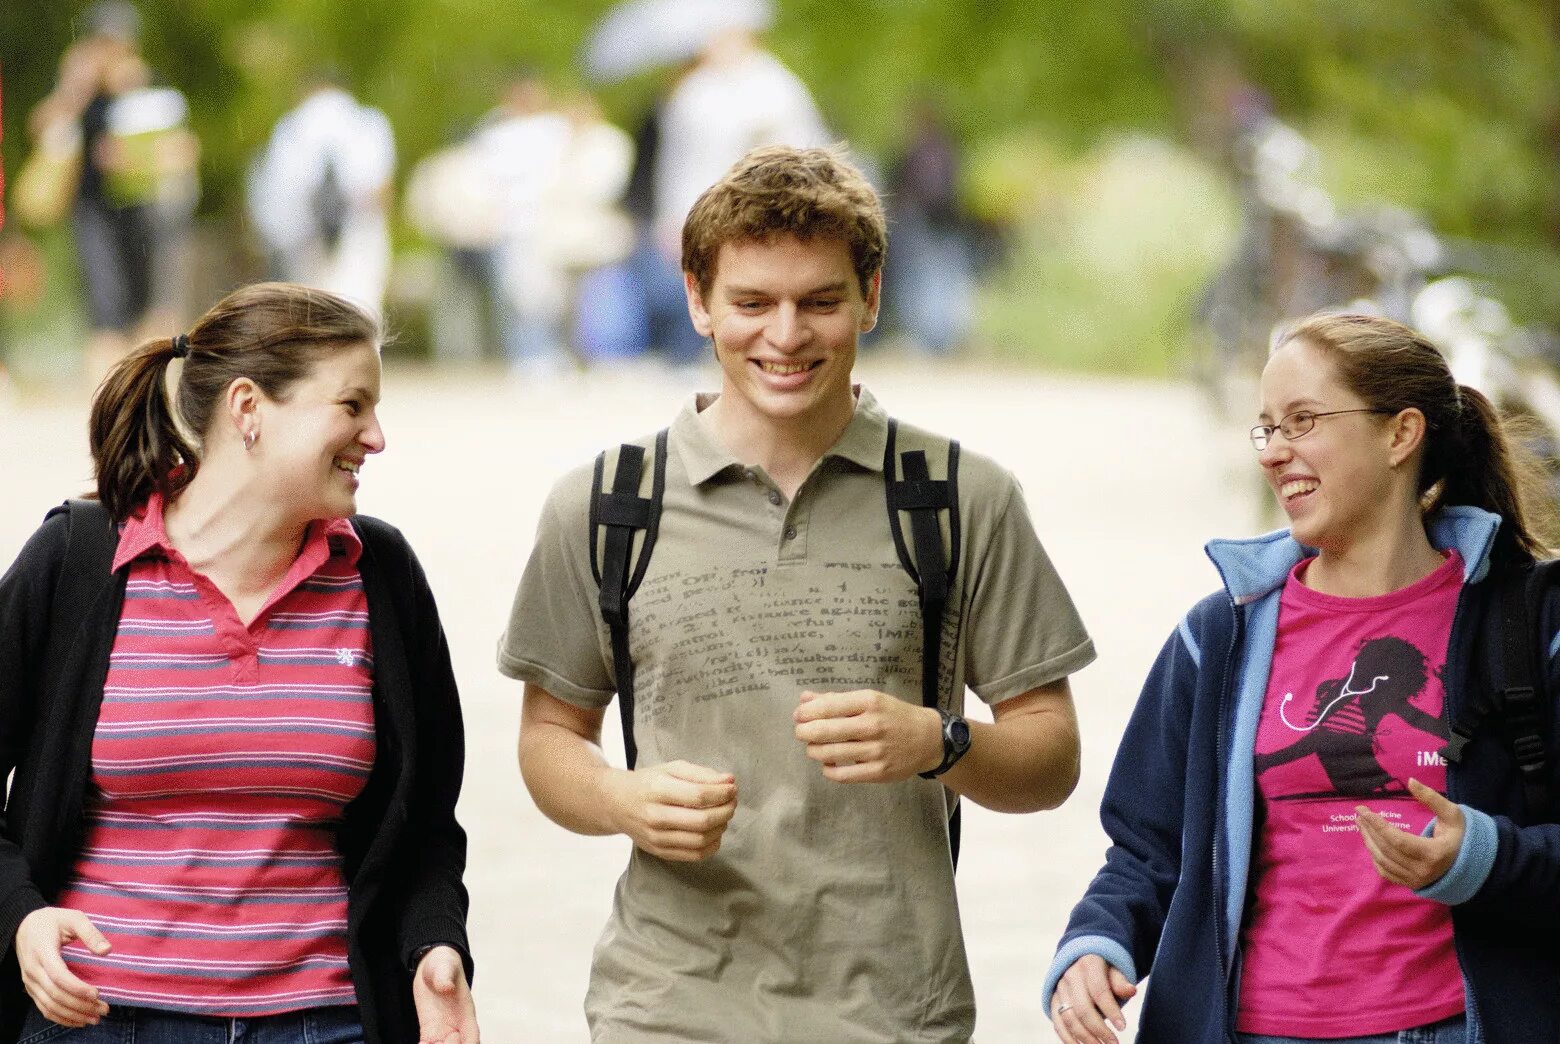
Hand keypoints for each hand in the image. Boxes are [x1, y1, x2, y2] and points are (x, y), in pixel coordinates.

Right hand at [15, 907, 110, 1027]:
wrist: (24, 926)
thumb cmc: (53, 921)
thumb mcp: (74, 918)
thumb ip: (90, 933)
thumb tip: (107, 951)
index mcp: (43, 952)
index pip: (58, 976)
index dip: (77, 987)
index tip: (97, 993)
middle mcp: (33, 971)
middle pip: (55, 995)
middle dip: (80, 1005)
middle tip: (104, 1009)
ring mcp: (30, 982)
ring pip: (49, 1005)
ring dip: (73, 1015)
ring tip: (95, 1018)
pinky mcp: (32, 988)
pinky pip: (44, 1008)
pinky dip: (60, 1017)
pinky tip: (78, 1021)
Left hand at [413, 945, 478, 1043]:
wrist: (432, 966)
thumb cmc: (444, 964)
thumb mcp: (445, 966)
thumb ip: (445, 976)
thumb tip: (446, 987)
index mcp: (466, 1012)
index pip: (472, 1037)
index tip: (454, 1040)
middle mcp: (457, 1025)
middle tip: (434, 1041)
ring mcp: (443, 1030)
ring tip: (424, 1043)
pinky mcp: (429, 1031)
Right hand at [603, 760, 736, 861]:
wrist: (616, 804)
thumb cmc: (648, 783)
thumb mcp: (671, 769)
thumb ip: (701, 774)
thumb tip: (729, 781)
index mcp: (657, 790)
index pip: (699, 796)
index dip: (722, 793)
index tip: (732, 788)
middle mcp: (654, 816)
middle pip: (701, 821)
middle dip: (725, 811)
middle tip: (732, 802)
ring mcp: (656, 838)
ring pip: (700, 840)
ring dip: (721, 828)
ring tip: (724, 815)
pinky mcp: (659, 852)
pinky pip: (693, 855)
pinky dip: (712, 845)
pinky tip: (714, 832)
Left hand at [792, 689, 942, 782]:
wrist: (929, 739)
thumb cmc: (895, 716)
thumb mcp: (870, 700)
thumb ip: (836, 700)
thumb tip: (805, 699)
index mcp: (870, 702)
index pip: (828, 706)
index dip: (806, 712)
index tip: (798, 715)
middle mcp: (873, 725)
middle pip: (825, 730)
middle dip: (804, 732)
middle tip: (800, 732)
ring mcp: (876, 751)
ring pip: (830, 753)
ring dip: (814, 750)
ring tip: (813, 747)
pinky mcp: (879, 772)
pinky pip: (843, 775)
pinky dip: (828, 770)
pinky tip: (828, 764)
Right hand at [1050, 954, 1135, 1043]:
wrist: (1079, 963)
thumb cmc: (1102, 971)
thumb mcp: (1114, 970)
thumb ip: (1121, 982)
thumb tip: (1131, 990)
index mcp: (1088, 965)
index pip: (1099, 991)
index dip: (1111, 1010)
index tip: (1122, 1027)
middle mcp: (1070, 976)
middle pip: (1082, 1008)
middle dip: (1099, 1029)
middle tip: (1114, 1043)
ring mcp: (1059, 989)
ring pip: (1069, 1018)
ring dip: (1085, 1037)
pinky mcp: (1053, 1001)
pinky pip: (1058, 1023)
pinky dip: (1069, 1039)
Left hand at [1356, 777, 1463, 889]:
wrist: (1472, 864)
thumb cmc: (1462, 836)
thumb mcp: (1452, 815)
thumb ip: (1432, 798)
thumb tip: (1411, 781)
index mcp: (1433, 853)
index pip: (1397, 839)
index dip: (1377, 824)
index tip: (1362, 810)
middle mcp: (1422, 870)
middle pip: (1386, 849)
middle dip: (1369, 830)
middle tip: (1359, 814)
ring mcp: (1416, 880)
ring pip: (1383, 861)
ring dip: (1368, 842)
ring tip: (1362, 825)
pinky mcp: (1412, 884)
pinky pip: (1386, 872)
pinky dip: (1375, 858)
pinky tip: (1371, 843)